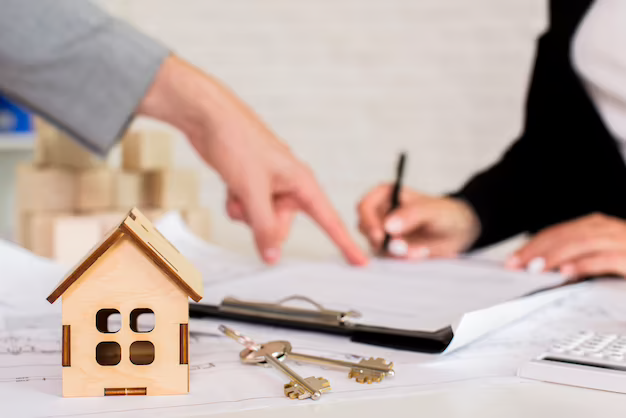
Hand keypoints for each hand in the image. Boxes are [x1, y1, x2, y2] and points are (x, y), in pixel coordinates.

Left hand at [138, 56, 366, 265]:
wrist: (209, 118)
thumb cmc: (237, 140)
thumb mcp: (253, 190)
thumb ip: (264, 227)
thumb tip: (272, 256)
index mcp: (302, 181)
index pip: (329, 219)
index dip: (345, 243)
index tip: (360, 261)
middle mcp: (289, 185)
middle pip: (282, 226)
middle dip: (262, 222)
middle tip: (249, 203)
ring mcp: (269, 185)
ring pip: (261, 220)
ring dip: (245, 212)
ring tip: (237, 188)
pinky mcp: (252, 184)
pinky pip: (247, 210)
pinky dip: (237, 204)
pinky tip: (231, 187)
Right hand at [357, 184, 480, 258]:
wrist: (458, 232)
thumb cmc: (445, 213)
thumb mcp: (432, 210)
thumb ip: (411, 215)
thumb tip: (389, 226)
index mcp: (386, 194)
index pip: (365, 207)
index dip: (369, 222)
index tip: (380, 237)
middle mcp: (381, 213)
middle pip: (366, 229)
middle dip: (384, 242)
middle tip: (404, 248)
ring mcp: (384, 232)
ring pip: (376, 246)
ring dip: (397, 253)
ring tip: (420, 250)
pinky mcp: (391, 248)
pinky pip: (388, 258)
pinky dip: (403, 259)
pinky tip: (421, 253)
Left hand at [506, 213, 625, 279]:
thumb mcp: (599, 259)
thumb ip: (575, 260)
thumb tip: (539, 267)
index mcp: (599, 227)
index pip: (558, 232)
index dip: (533, 245)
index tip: (512, 260)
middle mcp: (611, 230)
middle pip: (567, 235)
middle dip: (538, 250)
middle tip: (516, 265)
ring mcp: (624, 242)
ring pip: (584, 243)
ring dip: (556, 256)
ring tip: (535, 268)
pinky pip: (607, 259)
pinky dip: (585, 265)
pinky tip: (567, 273)